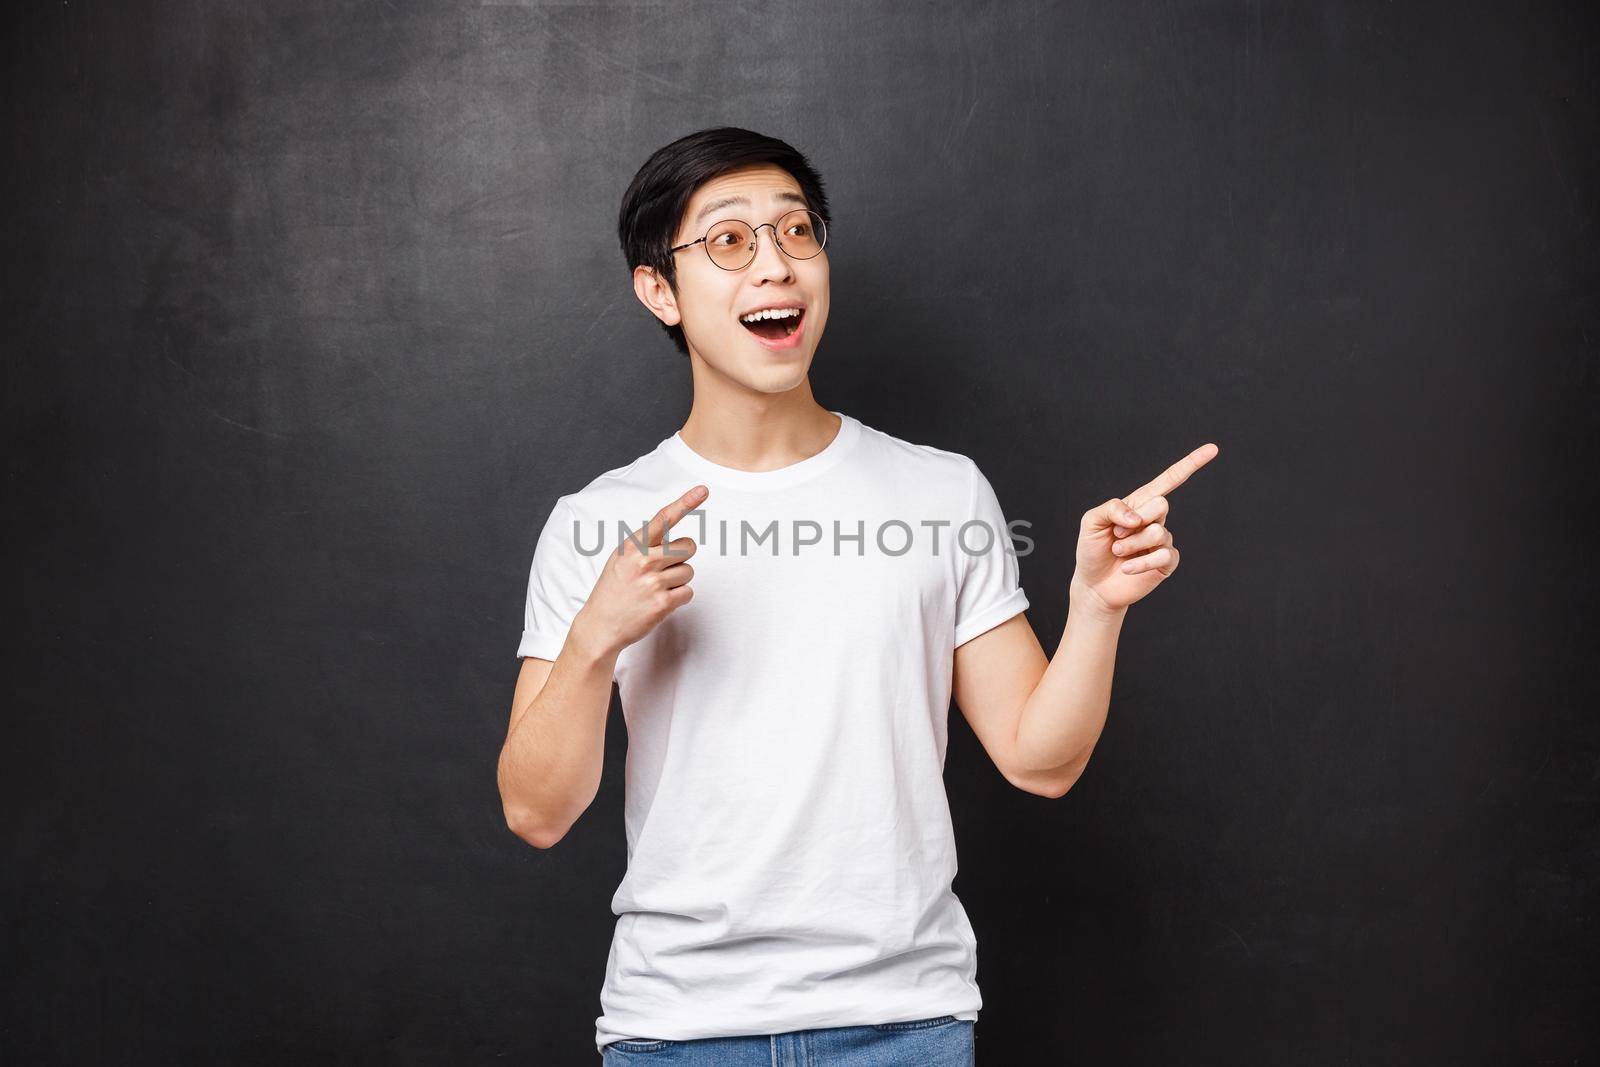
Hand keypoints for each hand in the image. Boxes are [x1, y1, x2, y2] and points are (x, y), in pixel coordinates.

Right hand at [572, 484, 706, 657]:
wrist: (600, 625)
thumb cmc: (614, 589)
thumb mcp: (621, 558)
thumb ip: (644, 545)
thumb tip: (674, 538)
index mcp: (633, 545)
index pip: (663, 518)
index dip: (685, 503)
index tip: (703, 490)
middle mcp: (643, 560)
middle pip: (689, 546)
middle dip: (682, 557)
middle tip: (663, 569)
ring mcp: (653, 582)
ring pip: (689, 571)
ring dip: (678, 580)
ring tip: (654, 589)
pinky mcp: (662, 603)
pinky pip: (688, 592)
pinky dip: (679, 598)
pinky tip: (659, 602)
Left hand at [1070, 443, 1217, 615]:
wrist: (1093, 584)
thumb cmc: (1092, 549)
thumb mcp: (1091, 521)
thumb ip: (1111, 508)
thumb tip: (1137, 516)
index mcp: (1139, 503)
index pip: (1168, 480)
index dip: (1190, 464)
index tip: (1213, 449)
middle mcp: (1154, 519)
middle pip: (1161, 504)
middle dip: (1135, 520)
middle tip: (1117, 534)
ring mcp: (1162, 540)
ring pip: (1157, 532)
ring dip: (1130, 544)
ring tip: (1118, 552)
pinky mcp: (1166, 562)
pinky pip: (1163, 555)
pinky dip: (1140, 562)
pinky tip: (1127, 568)